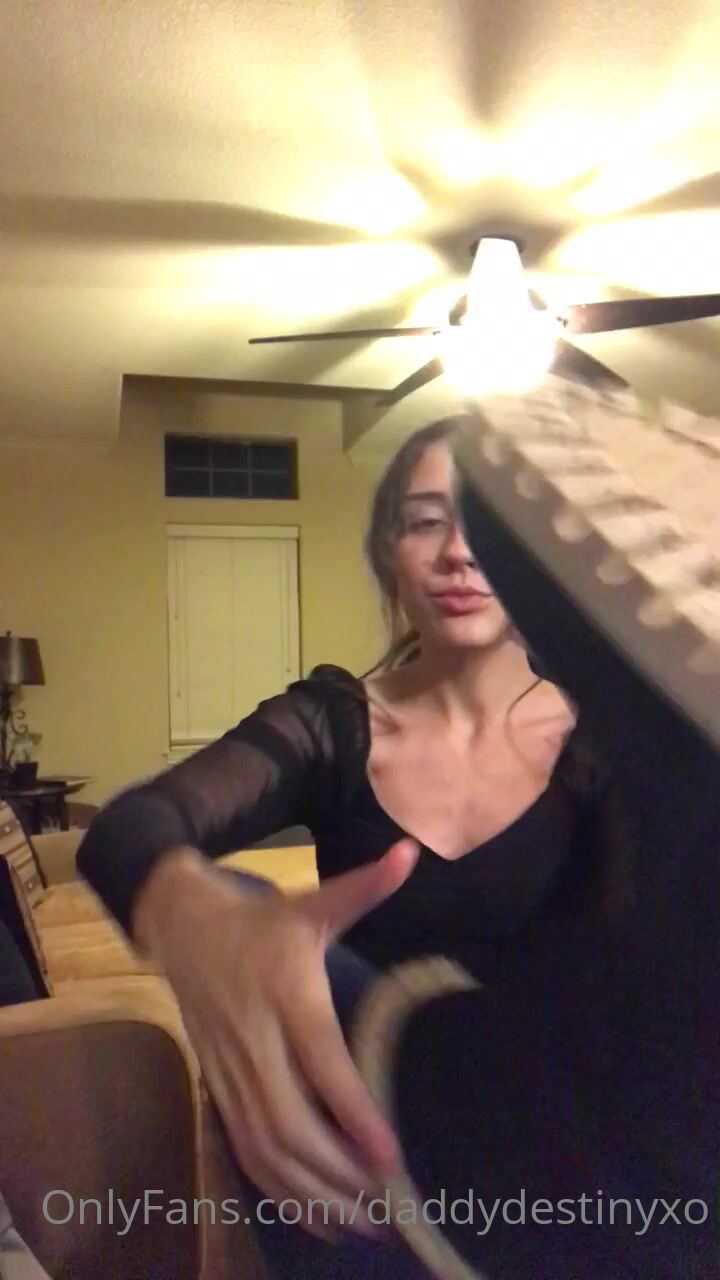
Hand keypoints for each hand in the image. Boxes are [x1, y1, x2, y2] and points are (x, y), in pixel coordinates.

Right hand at [132, 839, 418, 1237]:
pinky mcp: (216, 1083)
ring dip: (308, 1192)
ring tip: (359, 1223)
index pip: (321, 1061)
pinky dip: (277, 1189)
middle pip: (288, 1121)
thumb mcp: (313, 899)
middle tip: (384, 1203)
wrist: (179, 923)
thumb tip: (412, 852)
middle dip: (335, 1171)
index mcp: (286, 989)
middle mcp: (254, 1034)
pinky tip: (314, 1215)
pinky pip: (243, 1148)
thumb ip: (366, 886)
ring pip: (263, 1145)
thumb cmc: (259, 917)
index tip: (390, 1155)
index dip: (353, 1112)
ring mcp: (229, 1064)